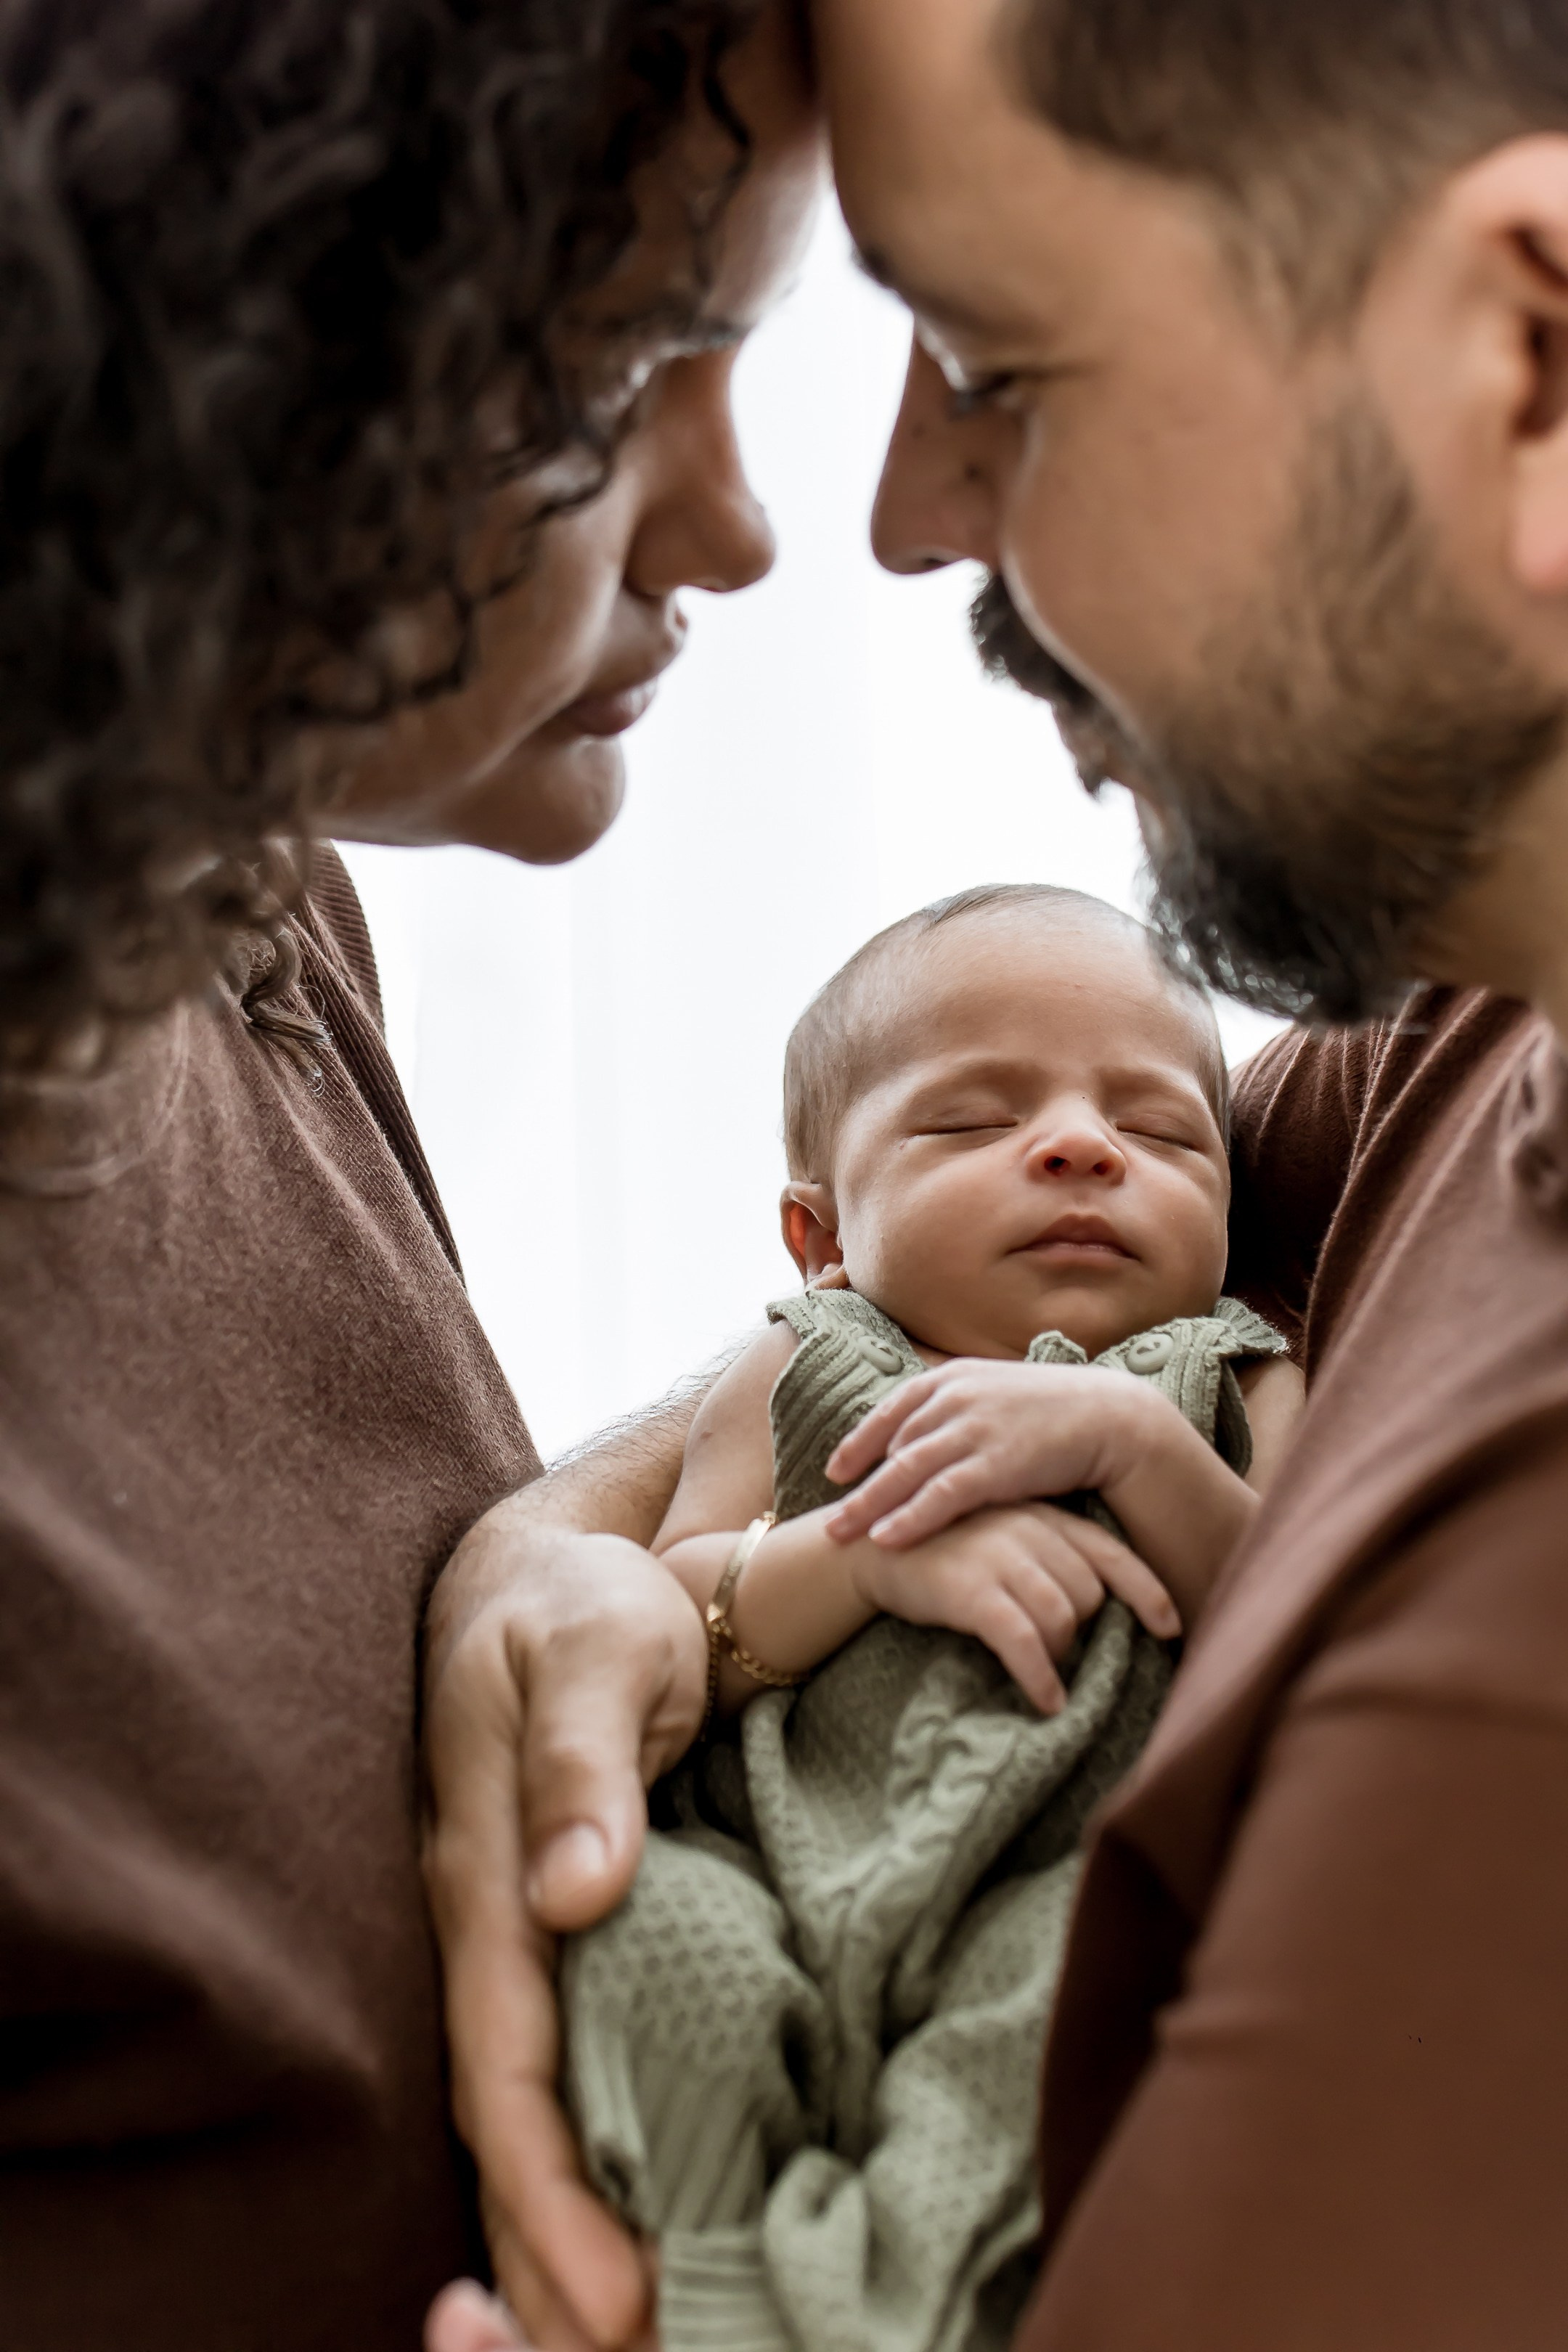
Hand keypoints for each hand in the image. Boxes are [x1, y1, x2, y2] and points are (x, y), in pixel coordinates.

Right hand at [422, 1506, 706, 2349]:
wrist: (545, 1569)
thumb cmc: (577, 1606)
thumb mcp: (593, 1654)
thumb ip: (582, 1767)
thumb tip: (578, 1893)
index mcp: (483, 1875)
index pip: (508, 2062)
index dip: (551, 2184)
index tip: (616, 2293)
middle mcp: (489, 1922)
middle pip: (504, 2118)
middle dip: (549, 2250)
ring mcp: (515, 1931)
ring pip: (524, 2105)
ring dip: (559, 2223)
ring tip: (626, 2330)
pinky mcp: (552, 1929)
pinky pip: (555, 2062)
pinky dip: (579, 2152)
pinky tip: (624, 2210)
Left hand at [826, 1359, 1152, 1549]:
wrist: (1114, 1416)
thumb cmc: (1059, 1410)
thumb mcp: (1001, 1392)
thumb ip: (964, 1406)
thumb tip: (933, 1431)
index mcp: (953, 1377)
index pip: (892, 1410)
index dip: (860, 1442)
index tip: (836, 1470)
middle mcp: (955, 1398)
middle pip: (891, 1446)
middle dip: (857, 1484)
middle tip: (828, 1517)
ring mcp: (973, 1430)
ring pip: (905, 1472)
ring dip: (869, 1506)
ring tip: (840, 1535)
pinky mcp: (995, 1465)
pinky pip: (939, 1496)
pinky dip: (909, 1518)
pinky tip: (886, 1539)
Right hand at [848, 1500, 1176, 1712]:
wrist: (868, 1545)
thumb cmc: (942, 1548)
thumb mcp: (1001, 1536)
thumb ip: (1046, 1555)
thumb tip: (1090, 1606)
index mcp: (1043, 1516)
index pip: (1114, 1555)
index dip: (1148, 1593)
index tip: (1171, 1628)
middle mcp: (1029, 1531)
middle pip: (1091, 1595)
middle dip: (1082, 1631)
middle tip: (1056, 1651)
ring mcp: (1000, 1557)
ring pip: (1064, 1619)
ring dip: (1060, 1657)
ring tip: (1044, 1672)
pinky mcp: (971, 1590)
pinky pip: (1025, 1641)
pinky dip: (1041, 1677)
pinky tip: (1045, 1700)